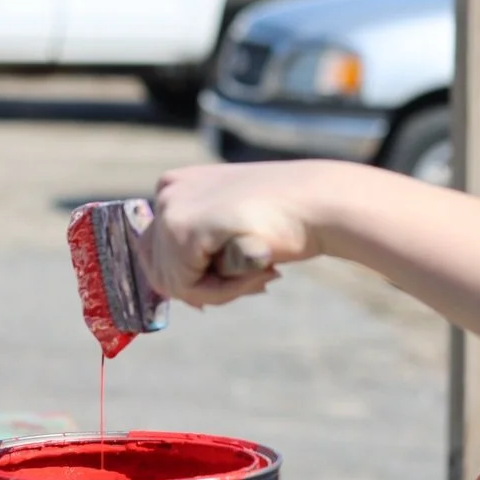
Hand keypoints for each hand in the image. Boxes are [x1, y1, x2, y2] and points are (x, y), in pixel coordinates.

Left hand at [136, 161, 345, 306]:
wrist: (319, 203)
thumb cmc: (285, 217)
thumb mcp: (235, 226)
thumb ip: (204, 250)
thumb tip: (182, 293)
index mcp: (177, 186)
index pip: (161, 252)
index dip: (197, 274)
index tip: (240, 271)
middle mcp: (168, 192)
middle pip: (163, 270)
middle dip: (207, 285)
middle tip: (256, 279)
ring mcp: (171, 208)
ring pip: (174, 282)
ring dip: (219, 290)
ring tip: (260, 274)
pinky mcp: (182, 228)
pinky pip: (187, 286)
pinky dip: (224, 291)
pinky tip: (258, 269)